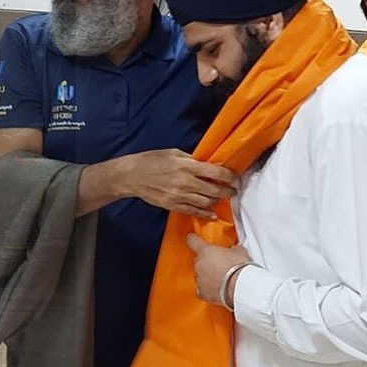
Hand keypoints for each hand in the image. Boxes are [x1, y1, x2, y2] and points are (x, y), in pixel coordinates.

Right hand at [120, 149, 238, 219]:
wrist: (131, 176)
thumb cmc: (150, 160)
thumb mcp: (172, 153)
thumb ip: (191, 159)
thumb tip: (206, 164)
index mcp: (186, 166)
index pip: (216, 172)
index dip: (230, 176)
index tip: (235, 178)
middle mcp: (185, 182)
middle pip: (215, 189)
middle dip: (228, 191)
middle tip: (233, 190)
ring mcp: (179, 196)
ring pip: (207, 202)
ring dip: (217, 201)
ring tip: (220, 198)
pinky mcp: (172, 205)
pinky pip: (194, 211)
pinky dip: (205, 213)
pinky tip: (212, 213)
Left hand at [186, 234, 250, 306]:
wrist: (241, 287)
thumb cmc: (240, 267)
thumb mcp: (240, 251)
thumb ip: (232, 249)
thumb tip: (234, 250)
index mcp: (205, 251)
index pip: (192, 241)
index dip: (193, 240)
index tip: (193, 239)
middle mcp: (199, 264)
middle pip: (198, 260)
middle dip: (207, 262)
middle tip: (220, 265)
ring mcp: (199, 279)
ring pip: (199, 275)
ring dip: (208, 276)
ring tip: (222, 279)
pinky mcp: (203, 292)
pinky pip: (201, 290)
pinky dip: (207, 290)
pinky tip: (216, 290)